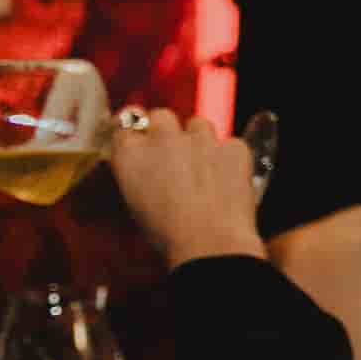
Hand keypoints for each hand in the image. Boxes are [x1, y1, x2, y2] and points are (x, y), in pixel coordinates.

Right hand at [105, 106, 265, 265]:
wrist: (209, 244)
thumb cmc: (167, 234)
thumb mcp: (135, 203)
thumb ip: (136, 174)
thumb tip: (145, 168)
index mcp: (130, 152)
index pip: (127, 122)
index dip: (138, 133)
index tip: (143, 141)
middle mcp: (162, 137)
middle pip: (162, 116)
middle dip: (167, 130)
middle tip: (174, 154)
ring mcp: (201, 138)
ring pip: (199, 124)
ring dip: (199, 140)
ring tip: (204, 169)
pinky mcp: (233, 146)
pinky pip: (230, 144)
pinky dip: (229, 158)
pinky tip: (228, 181)